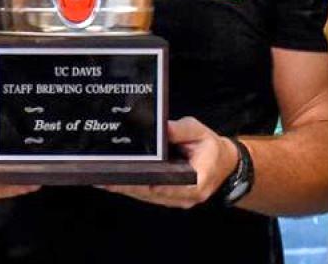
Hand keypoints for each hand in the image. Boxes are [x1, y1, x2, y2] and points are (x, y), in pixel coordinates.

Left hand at [99, 116, 238, 208]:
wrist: (224, 163)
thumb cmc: (211, 148)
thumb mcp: (199, 132)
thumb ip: (181, 130)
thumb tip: (162, 127)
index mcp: (197, 183)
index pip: (168, 186)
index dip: (147, 184)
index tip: (128, 180)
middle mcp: (185, 197)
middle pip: (151, 194)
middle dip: (127, 187)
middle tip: (105, 179)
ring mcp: (176, 200)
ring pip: (146, 197)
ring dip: (125, 189)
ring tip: (103, 180)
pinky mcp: (168, 197)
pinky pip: (147, 194)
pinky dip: (132, 187)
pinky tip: (115, 181)